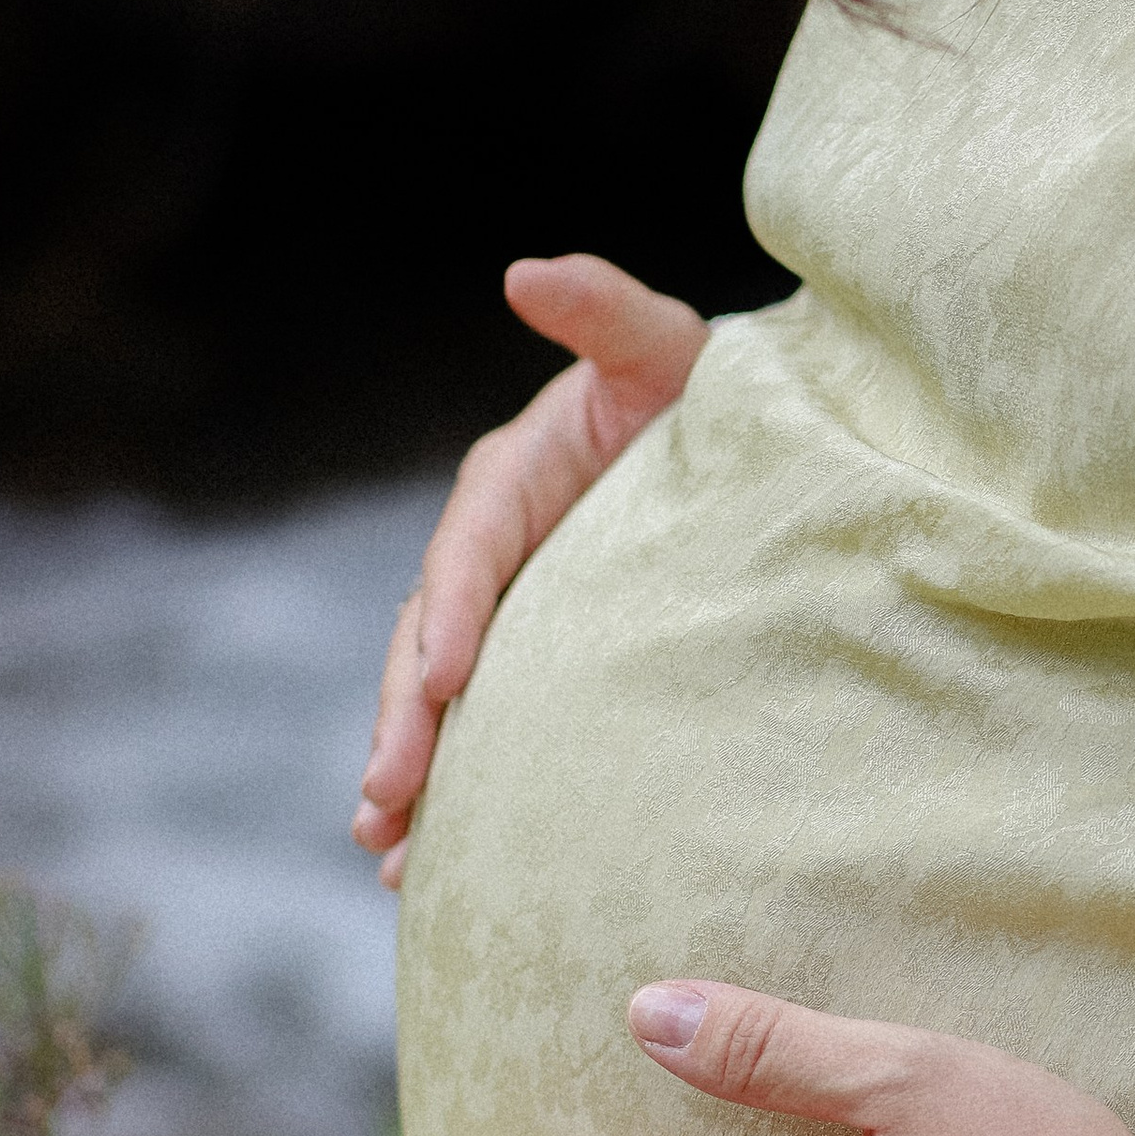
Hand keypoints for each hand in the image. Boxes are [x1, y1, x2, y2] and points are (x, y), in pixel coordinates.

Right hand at [354, 255, 706, 885]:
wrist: (748, 452)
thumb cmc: (711, 395)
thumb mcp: (668, 347)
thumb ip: (607, 311)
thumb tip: (525, 272)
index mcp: (510, 481)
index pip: (470, 551)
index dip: (458, 614)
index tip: (452, 682)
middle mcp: (491, 553)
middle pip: (431, 642)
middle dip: (405, 722)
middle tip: (386, 801)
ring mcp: (507, 614)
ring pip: (439, 699)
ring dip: (409, 773)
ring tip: (389, 849)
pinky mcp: (532, 663)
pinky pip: (480, 729)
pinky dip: (450, 792)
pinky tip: (427, 863)